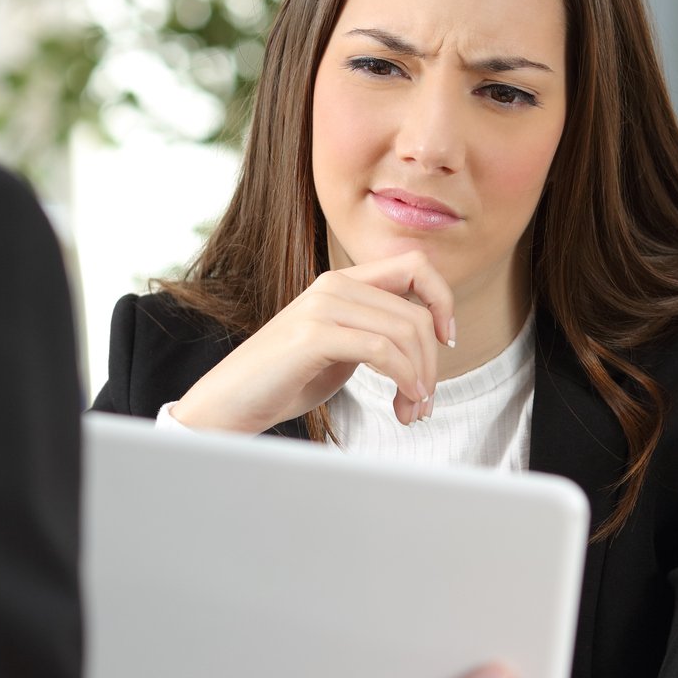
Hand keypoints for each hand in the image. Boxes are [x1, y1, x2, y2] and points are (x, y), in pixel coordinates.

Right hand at [170, 252, 455, 433]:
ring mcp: (322, 306)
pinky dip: (403, 380)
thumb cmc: (285, 380)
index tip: (446, 341)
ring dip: (420, 378)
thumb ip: (374, 332)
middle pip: (416, 312)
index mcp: (341, 281)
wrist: (231, 402)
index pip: (416, 266)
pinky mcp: (314, 335)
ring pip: (405, 332)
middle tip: (425, 402)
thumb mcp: (340, 348)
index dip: (443, 300)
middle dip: (432, 363)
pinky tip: (401, 404)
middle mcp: (333, 285)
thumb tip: (424, 341)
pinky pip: (383, 351)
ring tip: (412, 411)